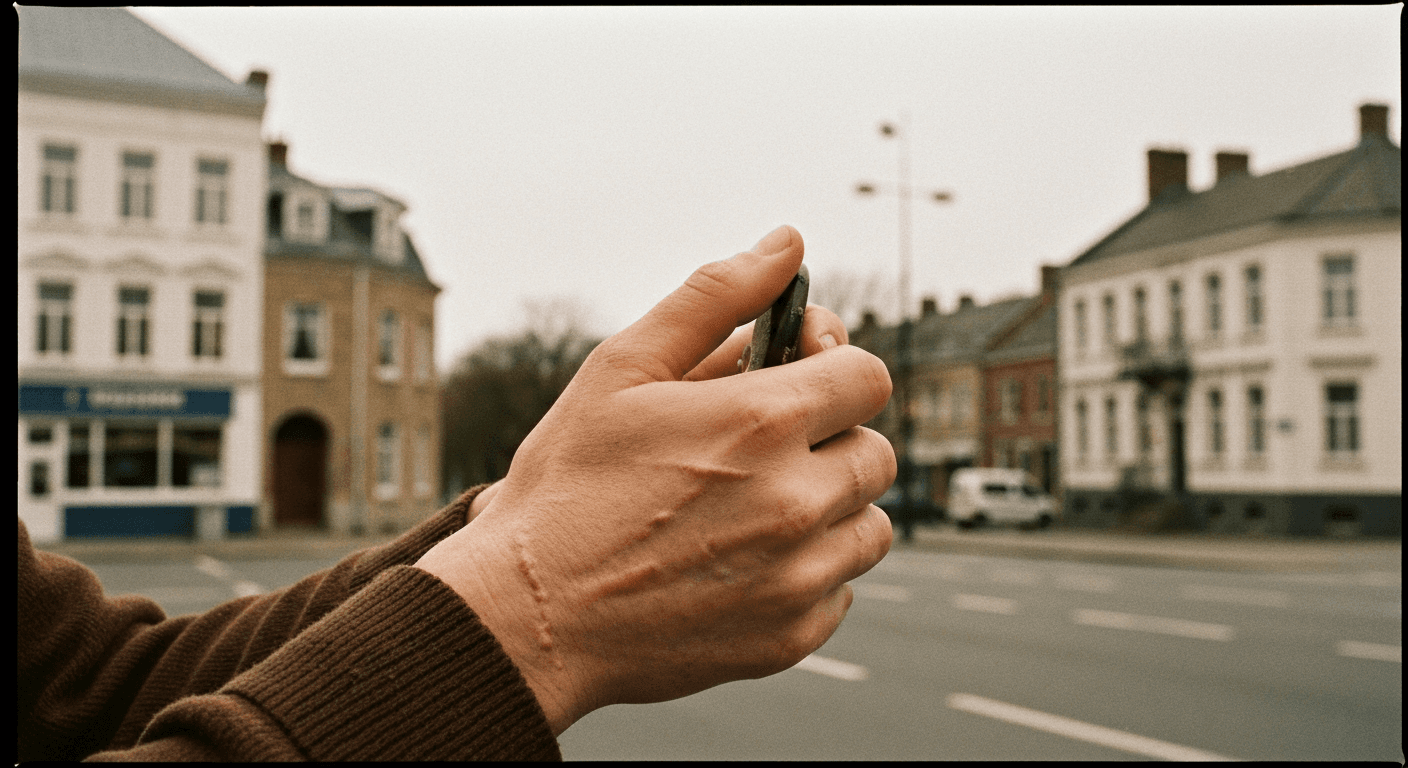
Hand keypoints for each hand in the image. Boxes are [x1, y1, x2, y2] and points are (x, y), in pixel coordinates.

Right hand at [417, 226, 894, 734]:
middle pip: (876, 452)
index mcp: (763, 422)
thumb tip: (785, 243)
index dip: (834, 369)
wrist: (526, 616)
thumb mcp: (622, 368)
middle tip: (762, 449)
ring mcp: (799, 577)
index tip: (796, 378)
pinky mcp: (791, 636)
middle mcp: (797, 500)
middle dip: (830, 439)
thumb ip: (712, 296)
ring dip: (830, 507)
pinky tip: (744, 563)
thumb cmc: (566, 484)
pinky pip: (841, 589)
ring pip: (871, 525)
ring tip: (755, 507)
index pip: (870, 376)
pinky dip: (809, 573)